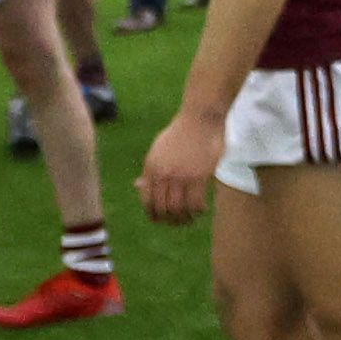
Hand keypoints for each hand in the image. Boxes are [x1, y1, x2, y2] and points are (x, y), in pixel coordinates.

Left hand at [138, 110, 220, 226]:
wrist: (199, 117)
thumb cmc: (180, 132)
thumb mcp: (158, 150)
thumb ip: (149, 170)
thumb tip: (138, 186)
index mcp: (151, 168)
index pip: (147, 201)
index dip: (153, 214)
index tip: (161, 219)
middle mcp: (163, 174)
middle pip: (163, 209)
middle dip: (170, 220)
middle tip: (179, 222)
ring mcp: (180, 176)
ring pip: (178, 209)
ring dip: (184, 219)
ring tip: (190, 218)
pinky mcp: (198, 176)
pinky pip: (195, 203)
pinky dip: (198, 210)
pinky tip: (201, 209)